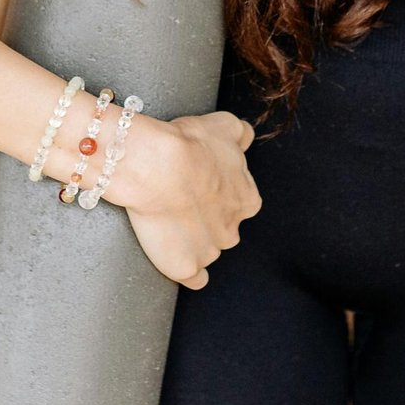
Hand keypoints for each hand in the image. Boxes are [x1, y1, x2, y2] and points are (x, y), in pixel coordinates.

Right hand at [120, 112, 260, 289]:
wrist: (157, 167)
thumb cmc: (190, 144)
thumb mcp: (225, 126)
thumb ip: (242, 134)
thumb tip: (246, 138)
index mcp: (247, 199)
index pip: (240, 203)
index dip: (218, 193)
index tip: (200, 184)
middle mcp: (234, 228)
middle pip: (224, 229)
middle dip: (208, 219)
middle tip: (183, 202)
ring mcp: (210, 252)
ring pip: (207, 251)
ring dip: (194, 242)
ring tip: (170, 224)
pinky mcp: (186, 268)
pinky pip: (193, 278)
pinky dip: (186, 271)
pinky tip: (175, 259)